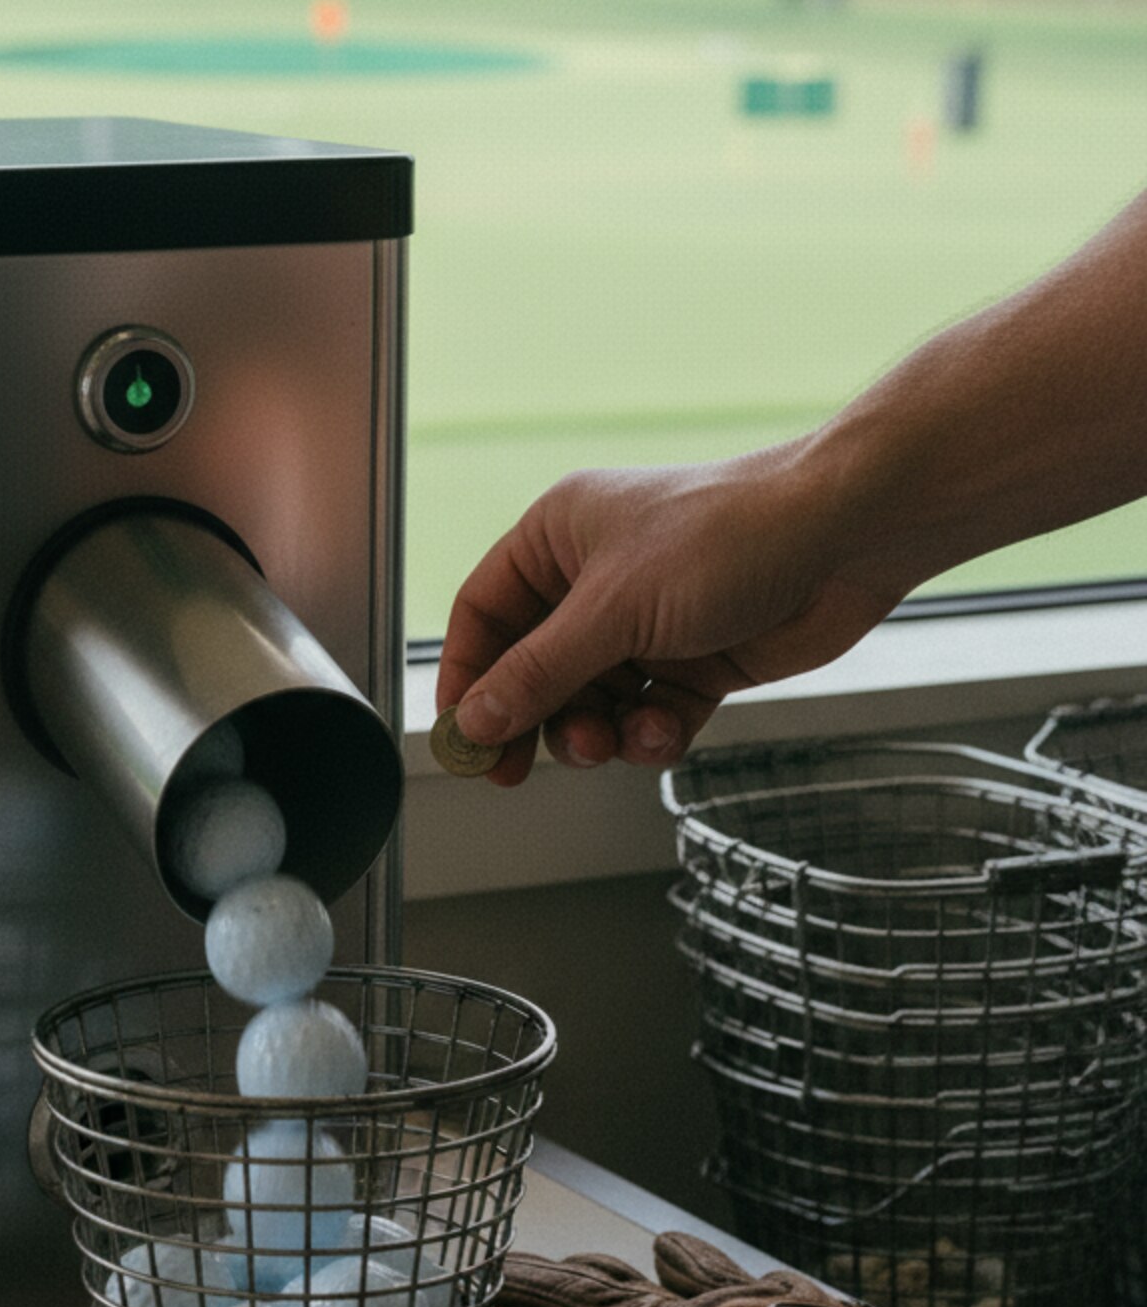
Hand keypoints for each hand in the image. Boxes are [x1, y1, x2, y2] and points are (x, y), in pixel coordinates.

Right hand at [435, 448, 907, 786]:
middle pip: (534, 668)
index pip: (484, 614)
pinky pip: (648, 713)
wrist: (847, 536)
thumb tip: (473, 721)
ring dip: (596, 732)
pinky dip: (650, 733)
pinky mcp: (697, 659)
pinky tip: (662, 731)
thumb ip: (538, 673)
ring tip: (610, 743)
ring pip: (591, 701)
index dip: (466, 676)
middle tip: (515, 770)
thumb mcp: (613, 609)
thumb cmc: (728, 536)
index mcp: (558, 538)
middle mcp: (596, 579)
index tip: (459, 734)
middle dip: (534, 719)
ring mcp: (648, 622)